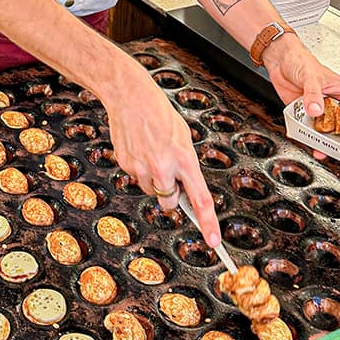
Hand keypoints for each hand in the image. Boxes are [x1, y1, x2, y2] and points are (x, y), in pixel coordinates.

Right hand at [102, 62, 220, 246]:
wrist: (130, 97)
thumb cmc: (159, 113)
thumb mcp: (183, 138)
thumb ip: (186, 165)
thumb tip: (184, 189)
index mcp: (184, 159)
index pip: (200, 200)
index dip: (208, 224)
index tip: (214, 242)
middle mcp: (163, 167)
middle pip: (170, 203)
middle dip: (171, 195)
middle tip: (169, 173)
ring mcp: (142, 168)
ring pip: (151, 191)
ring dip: (154, 181)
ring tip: (152, 154)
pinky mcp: (126, 165)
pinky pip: (136, 179)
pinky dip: (139, 170)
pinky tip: (140, 150)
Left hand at [263, 33, 339, 154]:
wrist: (280, 62)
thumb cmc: (301, 62)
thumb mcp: (311, 77)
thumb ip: (313, 95)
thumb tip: (317, 111)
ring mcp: (327, 115)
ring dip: (339, 148)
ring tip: (339, 155)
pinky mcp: (310, 119)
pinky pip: (317, 137)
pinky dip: (315, 144)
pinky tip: (314, 148)